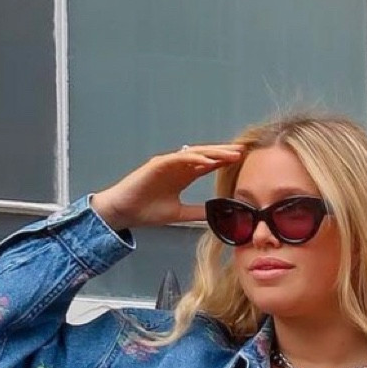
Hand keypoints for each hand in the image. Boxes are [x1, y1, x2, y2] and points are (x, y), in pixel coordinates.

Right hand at [91, 144, 246, 231]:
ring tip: (230, 154)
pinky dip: (194, 158)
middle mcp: (177, 166)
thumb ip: (198, 212)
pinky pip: (179, 158)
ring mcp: (167, 163)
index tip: (241, 162)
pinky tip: (208, 160)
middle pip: (205, 156)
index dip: (224, 162)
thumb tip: (217, 215)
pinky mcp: (157, 164)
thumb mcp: (180, 214)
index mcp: (183, 176)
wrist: (124, 212)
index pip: (207, 165)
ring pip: (195, 154)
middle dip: (224, 154)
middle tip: (242, 152)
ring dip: (213, 153)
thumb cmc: (147, 211)